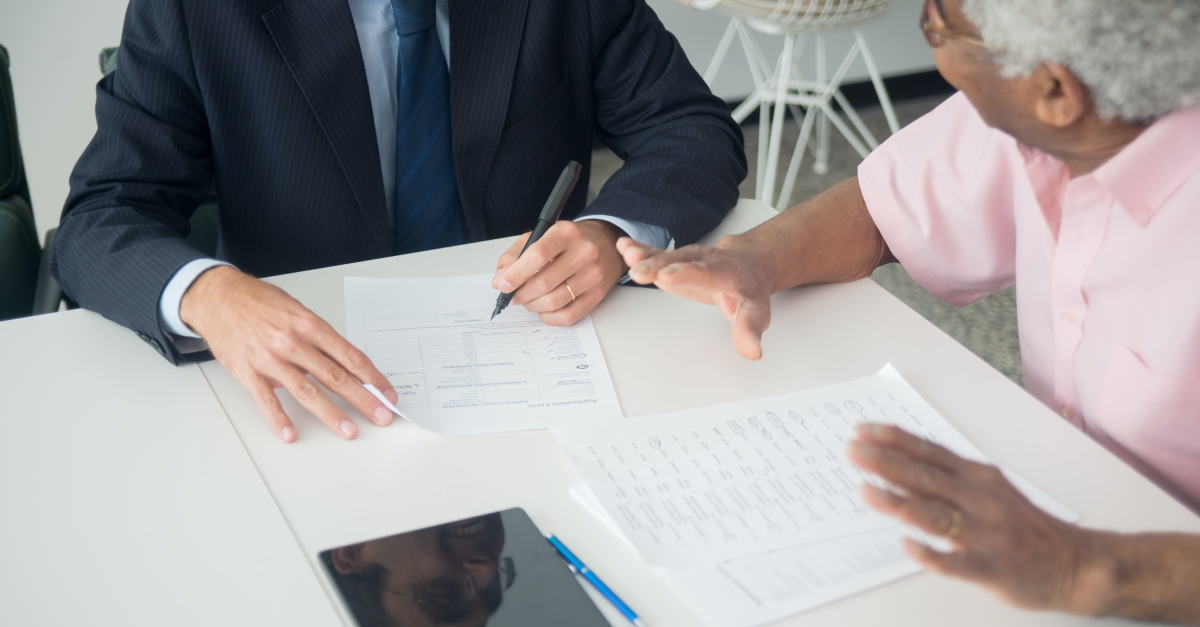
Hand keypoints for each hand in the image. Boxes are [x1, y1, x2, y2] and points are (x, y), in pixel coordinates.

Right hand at [181, 266, 398, 442]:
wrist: (218, 296)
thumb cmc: (259, 302)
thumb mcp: (297, 310)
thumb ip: (318, 338)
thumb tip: (341, 365)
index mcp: (310, 325)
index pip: (350, 356)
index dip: (373, 377)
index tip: (387, 392)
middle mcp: (294, 343)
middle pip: (335, 376)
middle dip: (363, 399)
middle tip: (381, 416)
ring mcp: (271, 359)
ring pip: (307, 391)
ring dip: (331, 414)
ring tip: (349, 430)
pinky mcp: (249, 372)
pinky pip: (267, 400)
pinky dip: (279, 419)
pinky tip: (291, 434)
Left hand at [491, 220, 627, 325]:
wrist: (605, 243)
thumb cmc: (569, 241)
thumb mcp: (541, 236)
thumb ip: (516, 255)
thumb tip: (500, 280)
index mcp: (566, 233)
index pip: (538, 255)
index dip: (516, 274)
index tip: (504, 285)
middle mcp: (584, 253)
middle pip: (544, 283)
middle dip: (522, 294)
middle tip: (514, 295)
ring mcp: (593, 275)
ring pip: (555, 302)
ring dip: (534, 306)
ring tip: (529, 301)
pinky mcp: (598, 294)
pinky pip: (569, 315)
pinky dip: (550, 317)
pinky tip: (545, 309)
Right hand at [617, 235, 773, 359]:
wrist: (747, 265)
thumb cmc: (748, 289)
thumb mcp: (755, 311)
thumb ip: (749, 330)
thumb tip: (752, 351)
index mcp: (725, 271)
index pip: (705, 272)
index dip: (687, 274)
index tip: (667, 276)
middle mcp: (704, 259)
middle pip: (680, 262)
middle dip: (659, 265)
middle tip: (639, 272)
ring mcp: (687, 258)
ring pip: (665, 256)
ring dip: (645, 256)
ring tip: (626, 253)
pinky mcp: (674, 261)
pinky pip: (656, 254)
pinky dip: (640, 250)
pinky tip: (622, 246)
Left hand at [846, 423, 1106, 614]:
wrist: (1076, 563)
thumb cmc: (1025, 525)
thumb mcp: (990, 489)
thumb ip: (949, 480)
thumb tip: (898, 468)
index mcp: (978, 477)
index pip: (929, 452)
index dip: (894, 440)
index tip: (862, 430)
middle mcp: (980, 499)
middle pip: (926, 477)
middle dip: (885, 463)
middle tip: (852, 452)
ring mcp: (986, 533)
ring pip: (935, 515)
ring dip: (898, 501)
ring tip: (866, 490)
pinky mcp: (992, 567)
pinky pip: (957, 561)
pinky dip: (931, 554)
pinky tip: (907, 545)